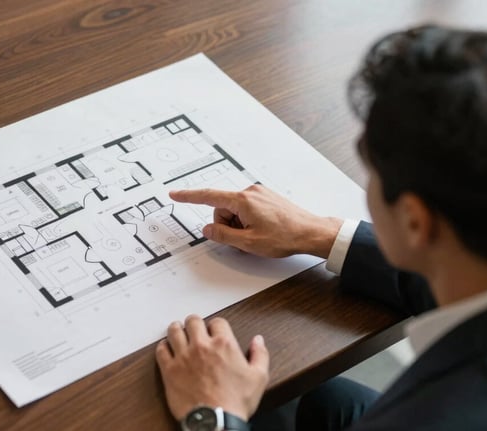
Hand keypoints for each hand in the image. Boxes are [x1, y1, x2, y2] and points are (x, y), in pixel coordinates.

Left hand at [155, 315, 268, 420]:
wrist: (216, 421)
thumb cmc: (235, 402)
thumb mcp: (259, 377)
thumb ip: (260, 354)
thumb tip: (258, 341)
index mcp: (223, 344)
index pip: (217, 321)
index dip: (216, 325)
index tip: (214, 331)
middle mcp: (201, 346)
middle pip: (193, 321)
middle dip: (194, 323)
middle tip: (194, 328)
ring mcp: (183, 357)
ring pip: (174, 331)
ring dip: (176, 329)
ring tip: (178, 331)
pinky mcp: (169, 370)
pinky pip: (161, 350)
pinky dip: (163, 346)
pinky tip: (167, 349)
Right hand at [170, 184, 342, 257]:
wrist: (311, 232)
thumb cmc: (284, 237)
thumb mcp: (248, 243)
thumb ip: (223, 235)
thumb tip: (208, 229)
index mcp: (242, 200)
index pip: (208, 196)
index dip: (189, 197)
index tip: (174, 194)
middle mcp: (250, 192)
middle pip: (223, 208)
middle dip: (227, 225)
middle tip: (243, 240)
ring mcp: (259, 193)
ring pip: (235, 210)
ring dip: (239, 225)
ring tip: (256, 236)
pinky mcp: (266, 197)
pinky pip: (247, 208)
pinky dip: (248, 221)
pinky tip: (263, 230)